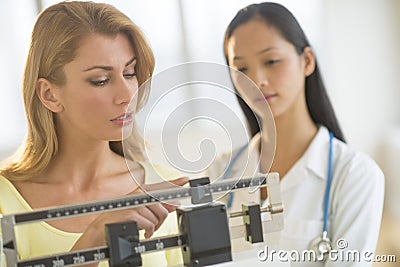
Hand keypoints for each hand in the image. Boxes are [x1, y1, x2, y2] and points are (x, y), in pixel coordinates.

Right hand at [71, 177, 188, 249]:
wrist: (100, 232)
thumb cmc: (120, 222)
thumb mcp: (141, 213)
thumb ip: (158, 207)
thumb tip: (174, 204)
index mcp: (141, 192)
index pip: (162, 186)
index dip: (176, 182)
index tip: (187, 179)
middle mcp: (138, 194)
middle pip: (163, 205)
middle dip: (162, 219)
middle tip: (153, 226)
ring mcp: (134, 202)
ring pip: (158, 216)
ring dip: (154, 227)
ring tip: (146, 229)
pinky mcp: (131, 213)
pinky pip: (149, 223)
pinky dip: (148, 231)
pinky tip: (143, 232)